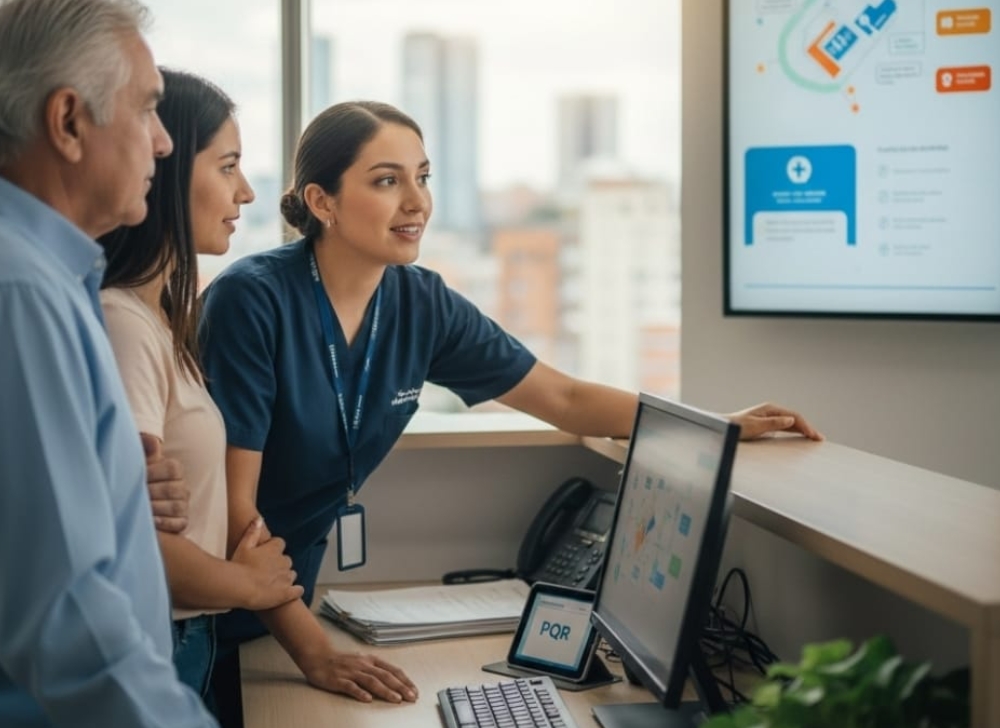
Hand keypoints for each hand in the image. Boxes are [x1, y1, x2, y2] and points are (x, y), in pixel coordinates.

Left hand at [142, 432, 189, 532]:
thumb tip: (151, 440)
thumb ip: (146, 451)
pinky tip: (150, 521)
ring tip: (138, 509)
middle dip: (150, 493)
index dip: (152, 473)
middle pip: (172, 489)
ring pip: (176, 507)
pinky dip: (164, 523)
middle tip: (131, 496)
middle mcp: (183, 487)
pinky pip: (178, 523)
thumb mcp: (141, 464)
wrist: (136, 504)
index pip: (171, 468)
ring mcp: (184, 505)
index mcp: (175, 470)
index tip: (136, 478)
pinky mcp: (182, 521)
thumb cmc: (138, 480)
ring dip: (155, 508)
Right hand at [231, 517, 303, 609]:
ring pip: (291, 574)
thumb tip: (259, 519)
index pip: (280, 543)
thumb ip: (252, 532)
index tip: (266, 554)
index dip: (273, 549)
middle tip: (268, 571)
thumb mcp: (242, 546)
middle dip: (280, 564)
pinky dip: (296, 591)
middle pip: (286, 560)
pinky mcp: (287, 592)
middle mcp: (282, 562)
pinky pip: (298, 590)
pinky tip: (291, 592)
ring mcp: (286, 577)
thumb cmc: (238, 567)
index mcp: (273, 550)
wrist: (240, 587)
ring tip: (274, 584)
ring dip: (285, 577)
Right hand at [299, 647, 418, 703]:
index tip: (414, 690)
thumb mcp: (362, 661)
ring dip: (385, 690)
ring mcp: (351, 672)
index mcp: (371, 660)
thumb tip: (394, 681)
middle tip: (411, 697)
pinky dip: (360, 693)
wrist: (318, 656)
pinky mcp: (339, 680)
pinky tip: (368, 699)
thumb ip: (376, 670)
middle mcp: (363, 665)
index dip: (405, 680)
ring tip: (396, 699)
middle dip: (400, 687)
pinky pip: (351, 687)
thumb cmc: (342, 661)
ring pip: (371, 681)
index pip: (392, 670)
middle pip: (385, 676)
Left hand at [725, 402, 823, 440]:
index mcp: (770, 409)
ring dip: (803, 429)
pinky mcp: (768, 424)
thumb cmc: (737, 426)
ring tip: (814, 438)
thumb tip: (791, 420)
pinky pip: (785, 426)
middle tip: (819, 438)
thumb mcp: (755, 426)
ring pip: (791, 422)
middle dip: (808, 427)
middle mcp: (772, 411)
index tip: (813, 435)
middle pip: (795, 418)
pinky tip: (801, 436)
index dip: (805, 425)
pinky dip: (795, 431)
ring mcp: (770, 417)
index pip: (794, 416)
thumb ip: (774, 423)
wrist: (724, 427)